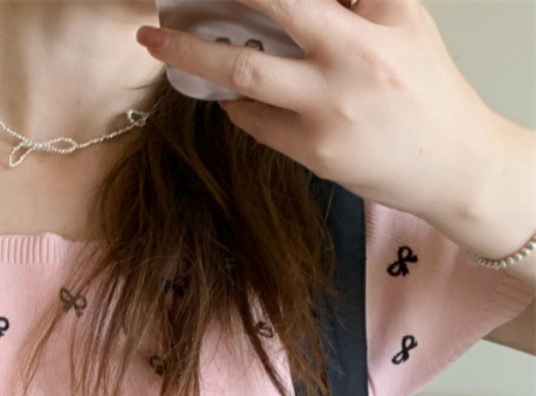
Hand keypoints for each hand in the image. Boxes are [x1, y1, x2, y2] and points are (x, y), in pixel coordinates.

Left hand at [136, 0, 505, 222]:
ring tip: (159, 43)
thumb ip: (351, 5)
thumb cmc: (423, 87)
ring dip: (191, 54)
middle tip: (168, 3)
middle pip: (273, 6)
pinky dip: (233, 103)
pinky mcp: (313, 150)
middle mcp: (354, 54)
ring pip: (244, 71)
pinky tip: (224, 94)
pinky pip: (254, 120)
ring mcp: (330, 106)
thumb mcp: (402, 23)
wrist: (452, 163)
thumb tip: (280, 7)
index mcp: (380, 13)